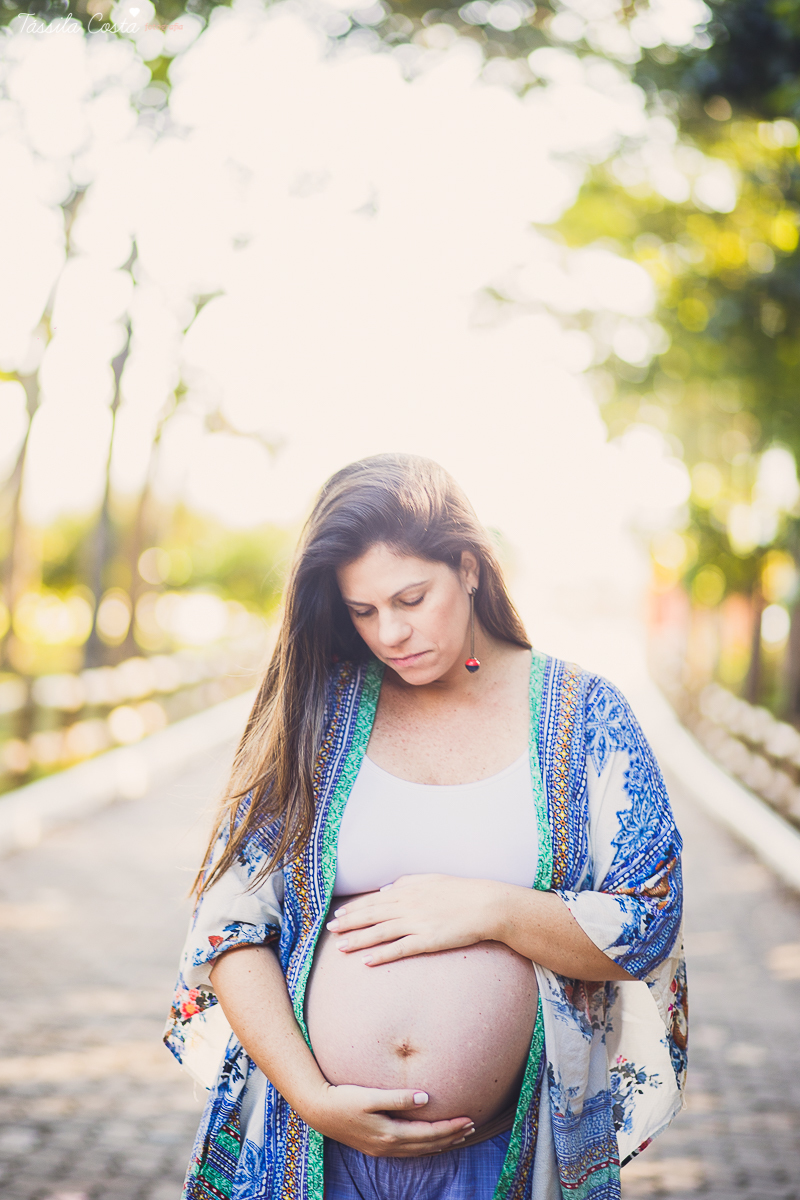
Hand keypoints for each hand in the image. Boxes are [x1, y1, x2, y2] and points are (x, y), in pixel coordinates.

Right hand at [306, 1081, 474, 1156]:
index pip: (429, 1134)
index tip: (469, 1118)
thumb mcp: (370, 1096)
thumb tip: (425, 1098)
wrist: (318, 1111)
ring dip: (440, 1144)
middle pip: (428, 1145)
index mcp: (390, 1134)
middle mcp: (389, 1146)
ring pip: (419, 1151)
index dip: (450, 1128)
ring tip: (458, 1136)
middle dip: (451, 1137)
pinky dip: (424, 1146)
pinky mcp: (376, 1147)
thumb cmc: (343, 1099)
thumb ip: (398, 1098)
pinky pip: (408, 1151)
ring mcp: (382, 1149)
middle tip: (472, 1127)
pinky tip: (429, 1141)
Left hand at [325, 874, 498, 965]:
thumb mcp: (432, 879)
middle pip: (371, 915)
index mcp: (408, 890)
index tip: (338, 913)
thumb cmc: (461, 891)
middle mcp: (408, 905)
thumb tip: (387, 889)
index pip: (374, 900)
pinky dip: (382, 955)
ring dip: (358, 940)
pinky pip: (400, 949)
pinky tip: (367, 962)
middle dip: (348, 922)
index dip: (354, 907)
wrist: (486, 905)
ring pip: (380, 932)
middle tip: (329, 929)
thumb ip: (407, 882)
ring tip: (340, 947)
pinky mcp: (428, 940)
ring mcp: (417, 923)